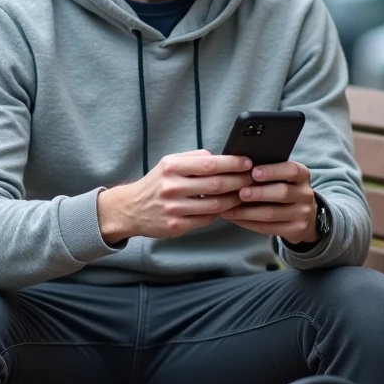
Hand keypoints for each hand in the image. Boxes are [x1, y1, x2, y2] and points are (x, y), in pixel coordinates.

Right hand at [98, 150, 253, 242]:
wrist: (131, 208)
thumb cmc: (157, 183)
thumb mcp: (169, 163)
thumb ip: (195, 158)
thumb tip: (225, 157)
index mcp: (172, 166)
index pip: (210, 163)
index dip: (233, 163)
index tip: (248, 163)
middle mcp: (172, 187)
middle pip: (217, 184)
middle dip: (240, 181)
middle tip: (252, 179)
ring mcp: (174, 208)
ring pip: (216, 205)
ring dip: (234, 199)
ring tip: (243, 194)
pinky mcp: (176, 226)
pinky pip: (207, 219)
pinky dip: (219, 213)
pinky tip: (224, 207)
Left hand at [219, 161, 317, 244]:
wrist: (303, 213)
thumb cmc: (284, 187)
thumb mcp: (283, 176)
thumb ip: (267, 171)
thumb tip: (239, 169)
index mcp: (302, 175)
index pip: (292, 170)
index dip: (272, 171)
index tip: (253, 172)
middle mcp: (305, 194)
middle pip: (282, 193)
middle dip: (259, 193)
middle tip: (240, 193)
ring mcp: (302, 213)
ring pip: (272, 213)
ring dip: (248, 212)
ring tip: (229, 209)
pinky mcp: (295, 229)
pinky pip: (268, 228)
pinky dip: (248, 223)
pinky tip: (235, 218)